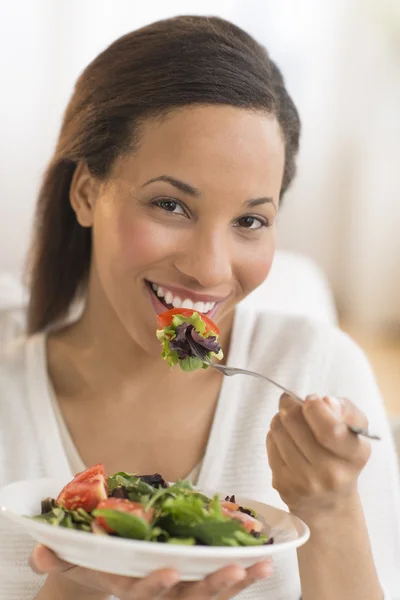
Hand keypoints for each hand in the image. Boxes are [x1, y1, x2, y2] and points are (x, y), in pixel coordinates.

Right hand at [30, 544, 271, 599]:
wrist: (112, 579)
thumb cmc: (98, 568)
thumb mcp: (76, 564)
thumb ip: (58, 558)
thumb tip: (41, 551)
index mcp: (131, 590)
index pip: (142, 596)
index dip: (154, 586)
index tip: (168, 572)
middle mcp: (161, 599)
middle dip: (210, 587)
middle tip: (232, 569)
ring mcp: (183, 595)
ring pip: (212, 596)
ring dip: (237, 582)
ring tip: (260, 566)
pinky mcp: (199, 587)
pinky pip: (224, 588)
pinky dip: (244, 577)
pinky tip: (264, 562)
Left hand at [266, 393, 370, 520]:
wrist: (329, 501)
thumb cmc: (342, 455)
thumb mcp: (355, 430)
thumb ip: (345, 410)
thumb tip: (324, 401)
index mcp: (354, 455)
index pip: (329, 428)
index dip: (314, 407)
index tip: (311, 400)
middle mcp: (331, 473)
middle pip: (294, 421)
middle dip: (290, 405)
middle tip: (293, 403)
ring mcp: (305, 482)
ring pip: (278, 430)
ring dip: (280, 418)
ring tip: (290, 421)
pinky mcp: (283, 485)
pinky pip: (270, 443)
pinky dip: (275, 435)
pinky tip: (286, 440)